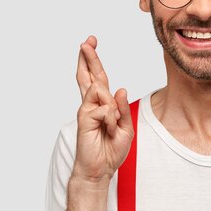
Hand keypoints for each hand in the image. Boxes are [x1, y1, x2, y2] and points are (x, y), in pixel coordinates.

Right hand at [73, 35, 133, 182]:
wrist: (100, 169)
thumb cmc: (111, 149)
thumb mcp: (126, 128)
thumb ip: (123, 109)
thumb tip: (120, 89)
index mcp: (102, 104)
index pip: (97, 78)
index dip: (93, 61)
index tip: (91, 43)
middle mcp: (92, 104)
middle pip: (89, 76)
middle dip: (88, 57)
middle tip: (87, 41)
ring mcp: (86, 110)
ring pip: (100, 91)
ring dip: (112, 109)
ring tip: (111, 127)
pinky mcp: (84, 119)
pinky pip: (104, 109)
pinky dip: (110, 120)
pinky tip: (107, 130)